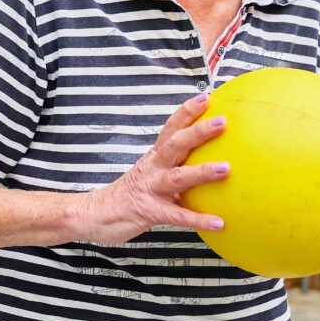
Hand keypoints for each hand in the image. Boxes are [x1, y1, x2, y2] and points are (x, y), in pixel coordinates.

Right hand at [75, 91, 231, 245]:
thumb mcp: (151, 177)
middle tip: (222, 122)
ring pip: (177, 177)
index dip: (187, 112)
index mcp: (153, 157)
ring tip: (226, 169)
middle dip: (198, 131)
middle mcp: (152, 168)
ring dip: (201, 171)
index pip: (171, 129)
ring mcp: (150, 189)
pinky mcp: (149, 211)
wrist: (93, 214)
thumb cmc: (128, 196)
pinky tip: (219, 223)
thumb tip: (212, 168)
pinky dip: (198, 219)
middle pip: (175, 144)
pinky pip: (176, 216)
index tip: (207, 98)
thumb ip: (177, 171)